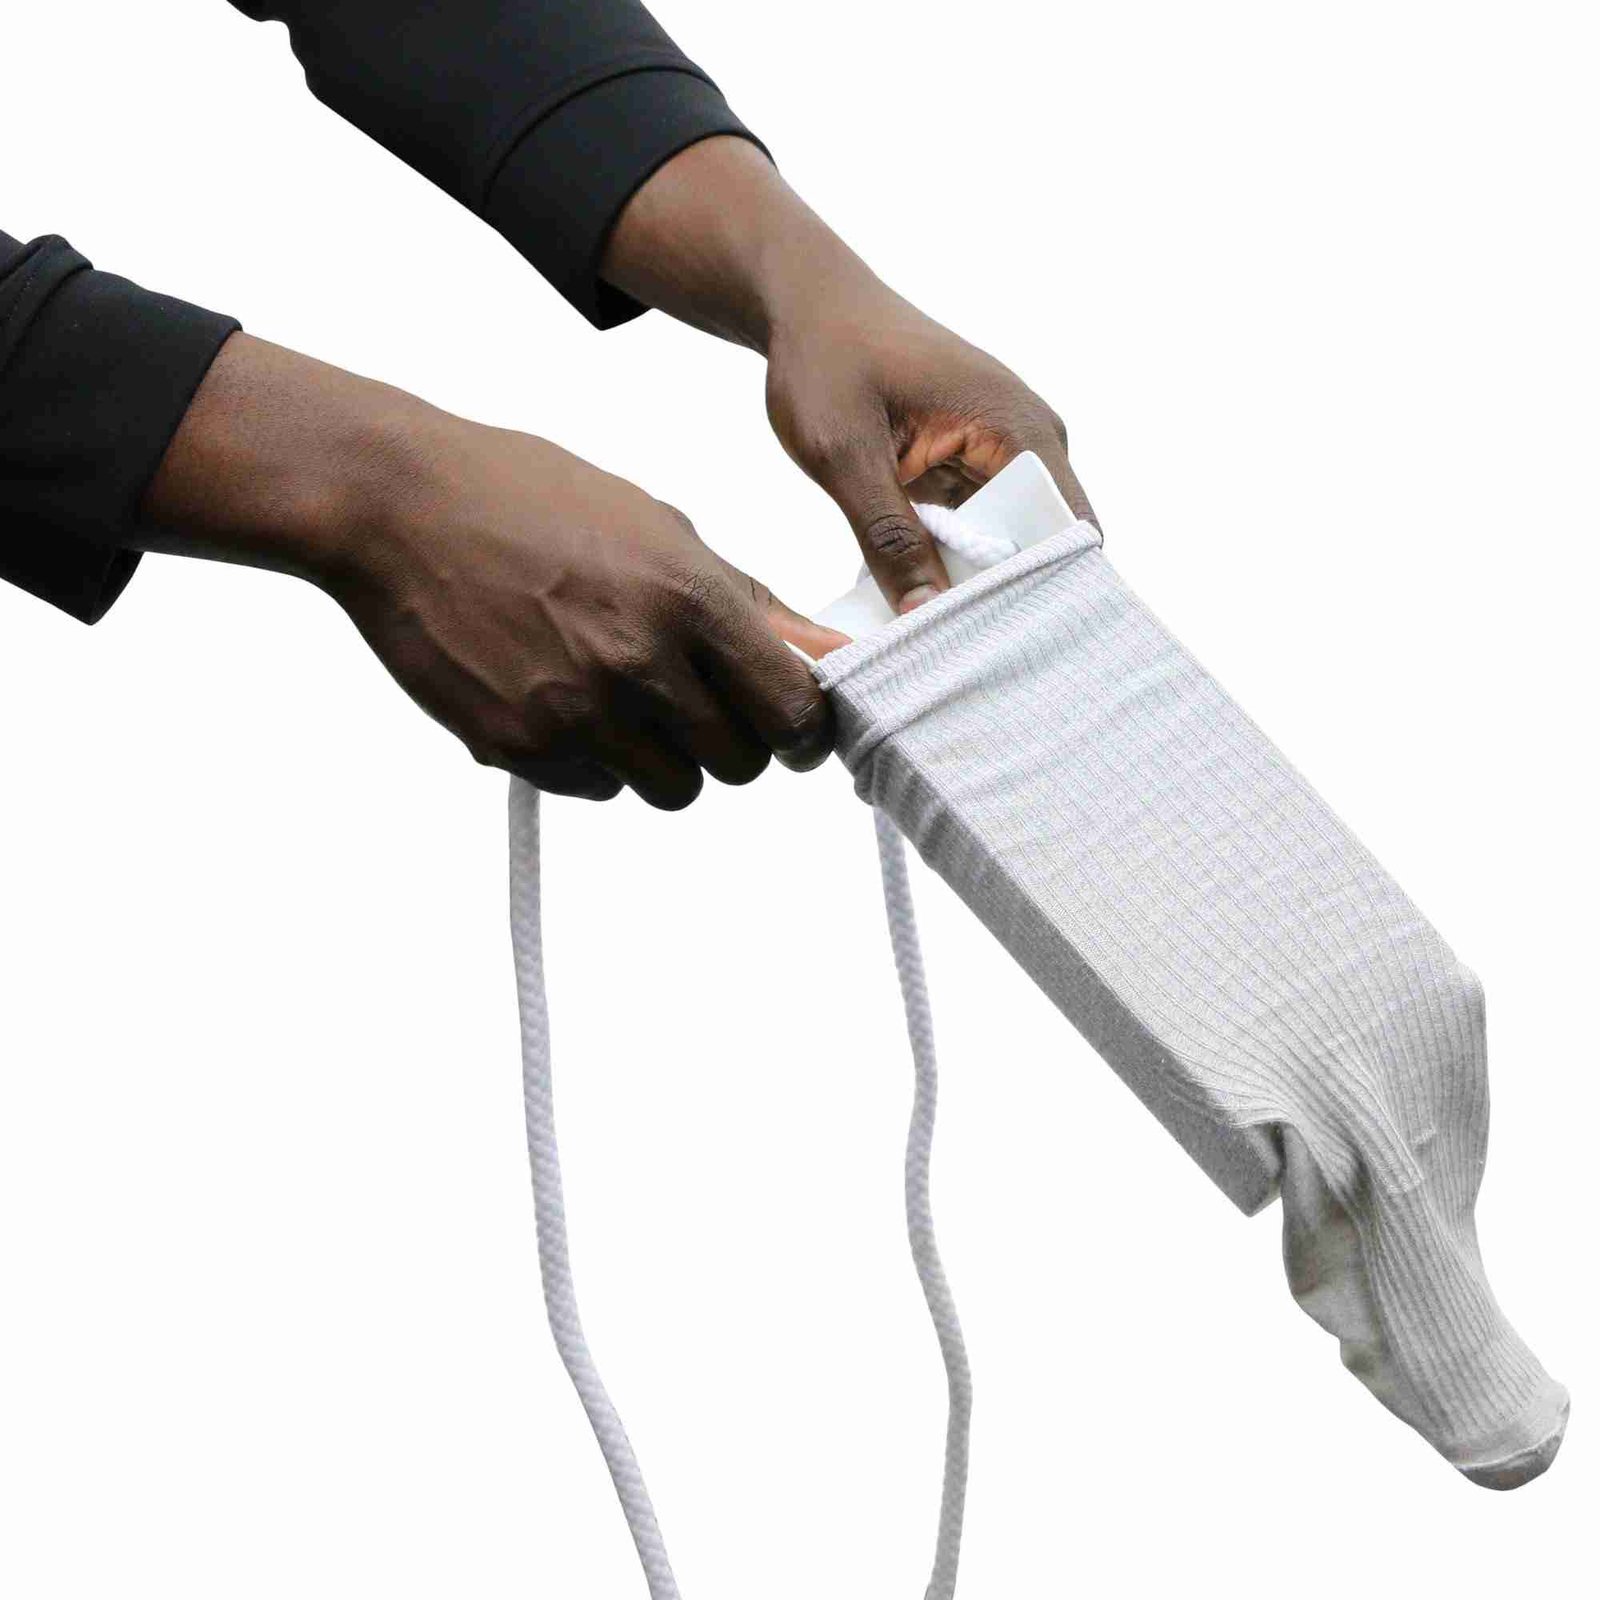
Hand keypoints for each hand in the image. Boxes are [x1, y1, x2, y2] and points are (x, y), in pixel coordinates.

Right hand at [139, 334, 842, 807]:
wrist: (397, 507)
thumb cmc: (527, 499)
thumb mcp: (657, 527)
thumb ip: (748, 603)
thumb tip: (824, 652)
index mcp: (686, 595)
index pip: (792, 709)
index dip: (803, 726)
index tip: (792, 724)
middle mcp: (637, 661)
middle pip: (741, 764)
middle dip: (732, 741)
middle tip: (698, 703)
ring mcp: (575, 711)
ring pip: (673, 789)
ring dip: (663, 757)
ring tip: (622, 697)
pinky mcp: (519, 746)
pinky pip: (598, 788)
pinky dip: (595, 761)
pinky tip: (565, 700)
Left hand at [602, 137, 1093, 612]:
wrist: (805, 303)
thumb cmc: (824, 360)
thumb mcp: (844, 456)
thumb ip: (889, 539)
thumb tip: (927, 619)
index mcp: (1019, 430)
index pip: (1067, 536)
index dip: (1043, 597)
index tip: (1005, 653)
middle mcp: (1030, 442)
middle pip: (1041, 549)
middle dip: (1003, 604)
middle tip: (961, 665)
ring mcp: (1003, 454)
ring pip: (1005, 549)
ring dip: (971, 590)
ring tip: (936, 644)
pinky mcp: (973, 466)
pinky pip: (975, 534)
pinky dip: (948, 568)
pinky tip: (916, 606)